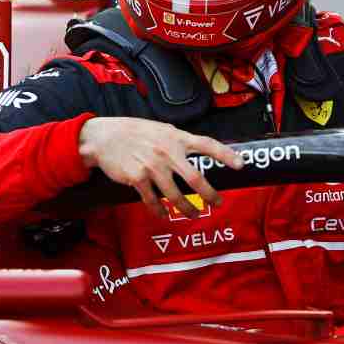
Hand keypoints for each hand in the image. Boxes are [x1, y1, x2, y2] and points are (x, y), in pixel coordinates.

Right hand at [78, 117, 243, 218]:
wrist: (103, 137)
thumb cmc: (133, 132)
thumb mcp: (160, 129)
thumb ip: (178, 141)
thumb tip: (197, 150)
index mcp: (176, 138)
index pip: (207, 145)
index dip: (225, 155)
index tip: (240, 165)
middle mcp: (167, 152)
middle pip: (195, 179)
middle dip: (209, 195)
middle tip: (217, 203)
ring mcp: (152, 167)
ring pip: (175, 195)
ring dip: (187, 208)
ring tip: (193, 214)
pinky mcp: (137, 179)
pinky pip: (153, 200)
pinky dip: (159, 210)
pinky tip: (164, 214)